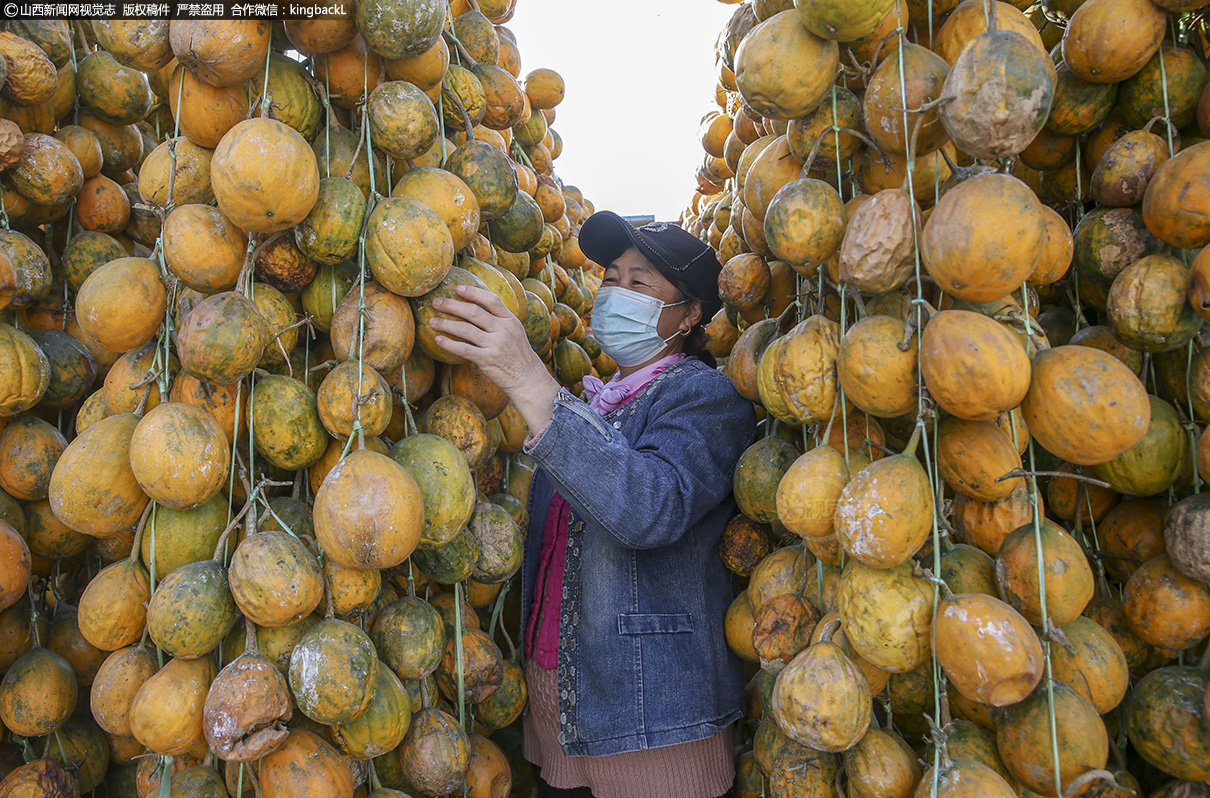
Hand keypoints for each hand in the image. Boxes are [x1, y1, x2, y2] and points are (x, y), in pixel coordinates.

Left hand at [430, 285, 559, 432]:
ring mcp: (495, 345)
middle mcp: (503, 330)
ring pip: (465, 329)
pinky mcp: (487, 360)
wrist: (528, 379)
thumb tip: (477, 307)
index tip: (457, 289)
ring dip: (446, 324)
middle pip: (473, 312)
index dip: (473, 292)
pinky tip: (438, 340)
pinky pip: (464, 349)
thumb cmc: (518, 355)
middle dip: (452, 305)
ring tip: (432, 322)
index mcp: (510, 320)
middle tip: (436, 302)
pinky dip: (449, 344)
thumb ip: (499, 320)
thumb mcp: (515, 332)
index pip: (491, 300)